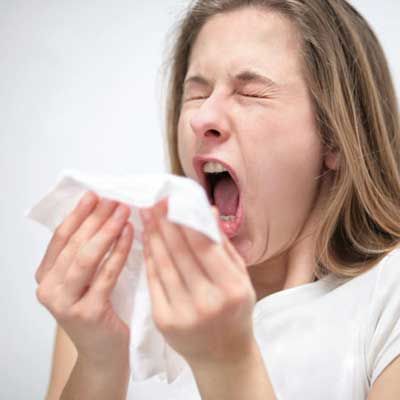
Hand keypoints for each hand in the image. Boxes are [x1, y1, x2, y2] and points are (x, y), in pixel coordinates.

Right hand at [35, 191, 133, 366]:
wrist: (104, 351)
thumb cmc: (98, 310)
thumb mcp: (84, 280)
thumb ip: (85, 252)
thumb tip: (103, 213)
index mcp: (46, 276)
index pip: (60, 237)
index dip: (78, 214)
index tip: (94, 195)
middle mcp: (49, 289)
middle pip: (74, 244)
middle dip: (95, 218)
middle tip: (115, 200)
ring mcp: (65, 303)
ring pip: (85, 258)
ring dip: (106, 231)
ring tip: (123, 212)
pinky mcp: (87, 313)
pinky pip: (106, 275)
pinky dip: (119, 252)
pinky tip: (130, 234)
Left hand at [139, 199, 256, 366]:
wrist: (222, 355)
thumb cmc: (235, 310)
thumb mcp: (240, 277)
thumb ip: (223, 245)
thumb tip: (207, 210)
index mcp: (232, 288)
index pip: (203, 246)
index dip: (185, 220)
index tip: (172, 201)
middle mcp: (208, 302)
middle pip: (180, 253)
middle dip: (164, 223)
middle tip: (153, 202)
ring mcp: (184, 314)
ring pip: (163, 265)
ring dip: (153, 237)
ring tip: (146, 216)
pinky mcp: (164, 322)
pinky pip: (154, 282)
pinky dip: (149, 258)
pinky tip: (147, 241)